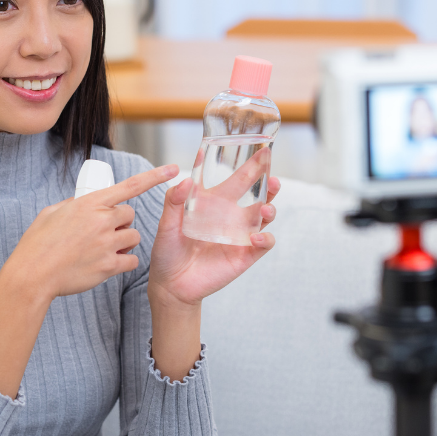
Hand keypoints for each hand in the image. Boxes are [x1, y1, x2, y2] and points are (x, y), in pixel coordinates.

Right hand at [3, 164, 179, 301]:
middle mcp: (102, 221)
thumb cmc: (38, 244)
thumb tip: (83, 204)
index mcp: (89, 203)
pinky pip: (131, 260)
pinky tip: (107, 264)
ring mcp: (108, 244)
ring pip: (133, 237)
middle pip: (130, 215)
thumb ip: (73, 205)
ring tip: (101, 249)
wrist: (33, 274)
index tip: (174, 169)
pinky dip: (123, 262)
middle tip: (101, 232)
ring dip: (123, 242)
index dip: (155, 177)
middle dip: (120, 222)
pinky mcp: (109, 266)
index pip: (130, 186)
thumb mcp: (52, 213)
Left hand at [148, 174, 281, 308]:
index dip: (250, 166)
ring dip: (269, 209)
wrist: (170, 285)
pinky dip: (265, 239)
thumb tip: (185, 180)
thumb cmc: (168, 252)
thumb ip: (173, 202)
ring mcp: (240, 236)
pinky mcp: (245, 255)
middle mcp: (231, 217)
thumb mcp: (166, 224)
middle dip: (267, 181)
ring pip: (264, 217)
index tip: (261, 150)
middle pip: (257, 195)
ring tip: (265, 208)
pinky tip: (256, 237)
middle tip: (270, 173)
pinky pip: (263, 244)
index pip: (237, 181)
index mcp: (215, 205)